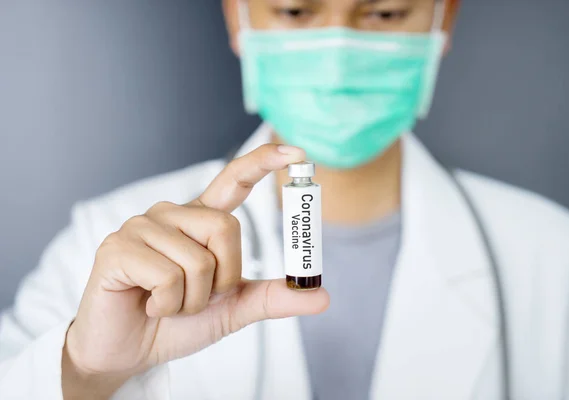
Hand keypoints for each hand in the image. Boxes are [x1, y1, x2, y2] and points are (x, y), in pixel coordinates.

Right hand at [62, 144, 329, 398]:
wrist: (130, 351)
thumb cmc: (177, 321)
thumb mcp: (233, 309)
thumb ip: (273, 298)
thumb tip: (322, 296)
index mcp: (200, 219)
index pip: (234, 180)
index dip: (263, 163)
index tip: (297, 153)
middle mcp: (171, 214)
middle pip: (226, 228)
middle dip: (223, 278)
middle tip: (197, 297)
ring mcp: (142, 226)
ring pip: (199, 260)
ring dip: (193, 300)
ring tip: (167, 303)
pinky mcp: (118, 248)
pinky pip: (167, 277)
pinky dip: (167, 305)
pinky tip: (148, 305)